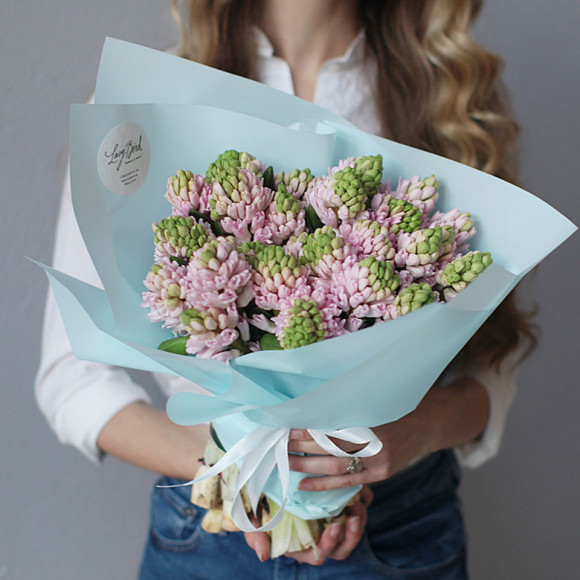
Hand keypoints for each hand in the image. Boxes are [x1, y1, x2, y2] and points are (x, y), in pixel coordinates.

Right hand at [244, 485, 372, 564]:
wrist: (262, 477)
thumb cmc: (257, 502)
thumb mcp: (251, 517)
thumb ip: (255, 536)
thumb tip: (263, 555)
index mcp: (301, 545)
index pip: (320, 554)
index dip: (329, 544)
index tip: (334, 528)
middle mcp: (319, 535)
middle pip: (343, 546)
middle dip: (353, 534)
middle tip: (356, 516)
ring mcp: (331, 520)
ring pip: (354, 529)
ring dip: (361, 518)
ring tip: (360, 500)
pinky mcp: (340, 503)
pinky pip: (359, 507)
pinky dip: (364, 500)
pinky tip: (361, 488)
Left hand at [287, 414, 430, 491]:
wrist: (426, 424)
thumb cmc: (393, 406)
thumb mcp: (371, 400)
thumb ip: (346, 406)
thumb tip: (308, 407)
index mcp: (371, 418)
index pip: (333, 426)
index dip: (309, 429)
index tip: (288, 426)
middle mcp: (376, 441)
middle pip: (331, 446)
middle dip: (302, 446)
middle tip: (280, 444)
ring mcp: (379, 460)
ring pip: (335, 466)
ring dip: (307, 465)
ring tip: (286, 462)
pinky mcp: (381, 474)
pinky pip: (348, 481)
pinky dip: (324, 484)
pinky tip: (304, 484)